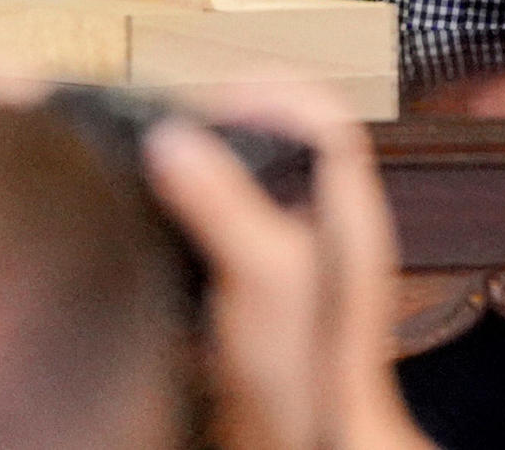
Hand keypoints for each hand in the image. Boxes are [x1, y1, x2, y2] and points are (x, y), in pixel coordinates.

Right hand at [140, 80, 426, 449]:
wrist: (305, 444)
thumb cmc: (306, 376)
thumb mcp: (263, 276)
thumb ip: (224, 202)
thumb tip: (172, 138)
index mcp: (346, 209)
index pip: (321, 113)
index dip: (267, 90)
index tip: (205, 98)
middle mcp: (326, 227)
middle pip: (285, 142)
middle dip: (227, 121)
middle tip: (169, 122)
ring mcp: (296, 263)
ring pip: (255, 184)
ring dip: (209, 165)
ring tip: (157, 159)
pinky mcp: (263, 298)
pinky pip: (232, 231)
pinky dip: (197, 214)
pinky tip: (160, 224)